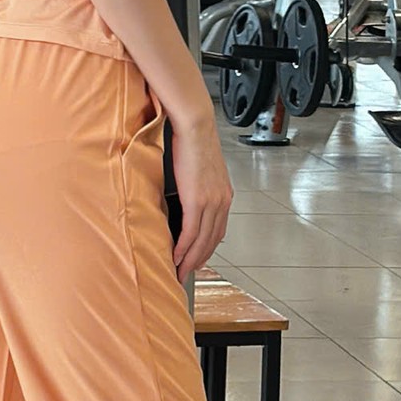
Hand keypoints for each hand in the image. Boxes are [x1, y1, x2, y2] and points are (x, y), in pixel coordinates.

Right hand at [169, 114, 232, 279]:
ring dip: (190, 259)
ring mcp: (211, 202)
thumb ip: (199, 188)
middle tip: (185, 273)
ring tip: (179, 270)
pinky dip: (183, 247)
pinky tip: (176, 256)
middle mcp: (222, 202)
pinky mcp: (197, 200)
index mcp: (224, 196)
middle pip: (211, 241)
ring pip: (202, 241)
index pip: (217, 231)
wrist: (195, 127)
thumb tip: (187, 199)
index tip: (196, 260)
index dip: (206, 249)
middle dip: (198, 260)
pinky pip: (191, 232)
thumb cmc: (194, 143)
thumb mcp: (202, 171)